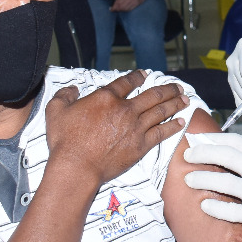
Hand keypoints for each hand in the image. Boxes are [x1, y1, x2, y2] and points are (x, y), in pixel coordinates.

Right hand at [44, 70, 187, 186]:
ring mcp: (135, 127)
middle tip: (178, 86)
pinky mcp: (140, 145)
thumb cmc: (65, 141)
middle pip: (152, 94)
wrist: (77, 167)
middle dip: (167, 89)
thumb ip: (64, 96)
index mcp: (106, 98)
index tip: (145, 74)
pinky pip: (161, 133)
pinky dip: (172, 126)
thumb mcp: (56, 111)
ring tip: (185, 99)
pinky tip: (180, 122)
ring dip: (175, 103)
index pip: (127, 82)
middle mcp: (125, 109)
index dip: (138, 76)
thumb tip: (72, 90)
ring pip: (161, 111)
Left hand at [110, 0, 148, 11]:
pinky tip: (123, 10)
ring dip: (120, 10)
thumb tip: (115, 2)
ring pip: (125, 8)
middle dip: (116, 9)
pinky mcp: (137, 4)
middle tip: (113, 10)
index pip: (119, 2)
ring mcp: (134, 2)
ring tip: (117, 10)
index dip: (114, 6)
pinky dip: (125, 10)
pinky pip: (130, 9)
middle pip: (121, 6)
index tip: (111, 8)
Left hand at [182, 133, 241, 241]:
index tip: (195, 140)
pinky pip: (228, 210)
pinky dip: (213, 207)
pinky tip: (204, 205)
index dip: (210, 139)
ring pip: (222, 181)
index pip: (232, 141)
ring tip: (188, 180)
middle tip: (187, 156)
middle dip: (201, 154)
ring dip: (201, 179)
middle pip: (224, 156)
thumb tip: (220, 150)